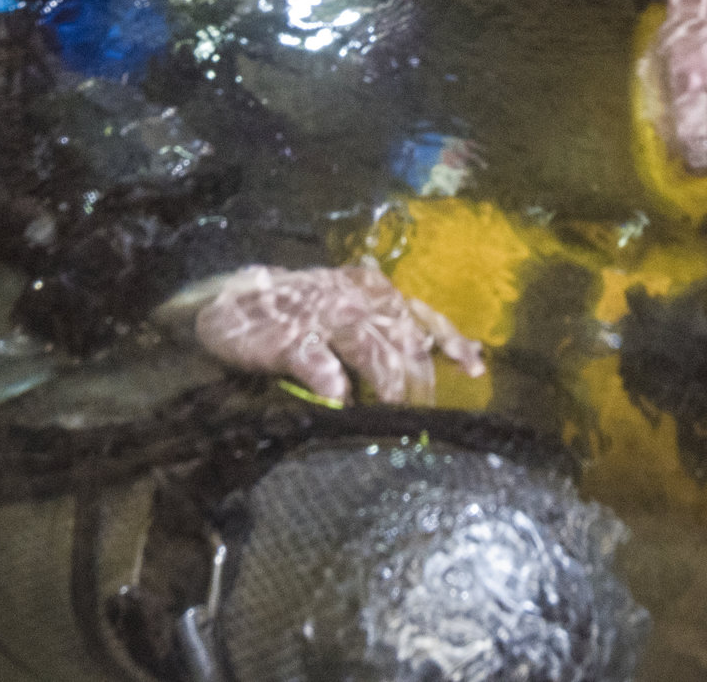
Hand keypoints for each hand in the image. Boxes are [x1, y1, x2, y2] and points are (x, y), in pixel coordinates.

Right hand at [194, 259, 485, 404]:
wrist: (232, 302)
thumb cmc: (302, 312)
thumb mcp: (350, 310)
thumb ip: (389, 328)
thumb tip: (442, 350)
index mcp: (374, 291)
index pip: (423, 315)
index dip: (451, 341)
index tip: (474, 368)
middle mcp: (355, 299)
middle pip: (404, 340)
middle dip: (421, 381)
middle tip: (426, 416)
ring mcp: (322, 316)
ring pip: (372, 350)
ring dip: (388, 384)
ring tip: (395, 414)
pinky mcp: (289, 338)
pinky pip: (318, 361)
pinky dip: (333, 382)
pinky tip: (340, 401)